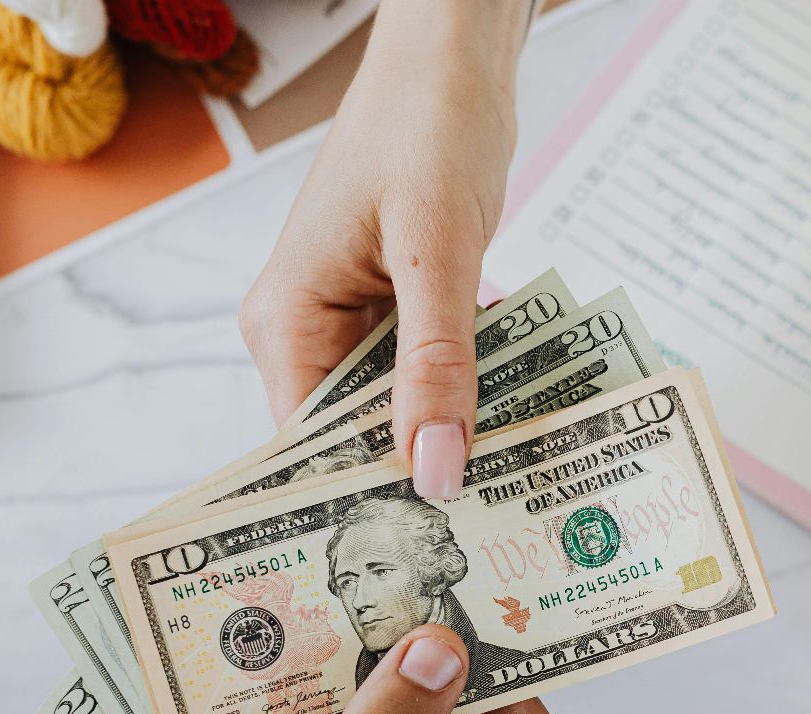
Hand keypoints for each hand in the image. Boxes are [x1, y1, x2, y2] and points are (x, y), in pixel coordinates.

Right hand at [239, 0, 533, 497]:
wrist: (452, 56)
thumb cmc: (427, 125)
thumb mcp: (437, 249)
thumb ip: (436, 363)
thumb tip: (434, 472)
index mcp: (284, 321)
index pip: (311, 452)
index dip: (367, 505)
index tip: (434, 559)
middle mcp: (304, 330)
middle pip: (358, 439)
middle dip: (423, 479)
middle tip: (499, 540)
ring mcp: (351, 321)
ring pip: (402, 410)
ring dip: (457, 438)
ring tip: (522, 497)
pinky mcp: (397, 308)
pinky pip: (430, 373)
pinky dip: (473, 393)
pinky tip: (526, 426)